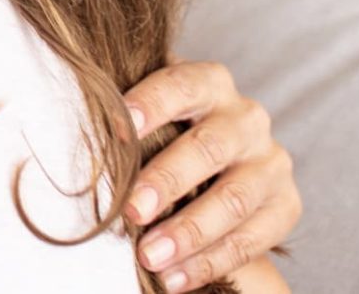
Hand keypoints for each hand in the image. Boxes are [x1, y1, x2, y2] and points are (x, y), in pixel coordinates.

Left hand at [122, 59, 300, 291]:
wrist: (219, 169)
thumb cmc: (165, 137)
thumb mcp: (150, 119)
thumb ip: (125, 122)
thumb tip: (72, 134)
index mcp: (210, 84)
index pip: (182, 85)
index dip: (151, 103)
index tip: (117, 128)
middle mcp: (246, 119)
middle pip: (209, 147)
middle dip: (167, 181)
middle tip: (131, 211)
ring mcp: (271, 162)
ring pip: (234, 198)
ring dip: (189, 232)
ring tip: (150, 257)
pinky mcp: (285, 205)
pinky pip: (252, 238)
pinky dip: (211, 261)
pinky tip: (176, 278)